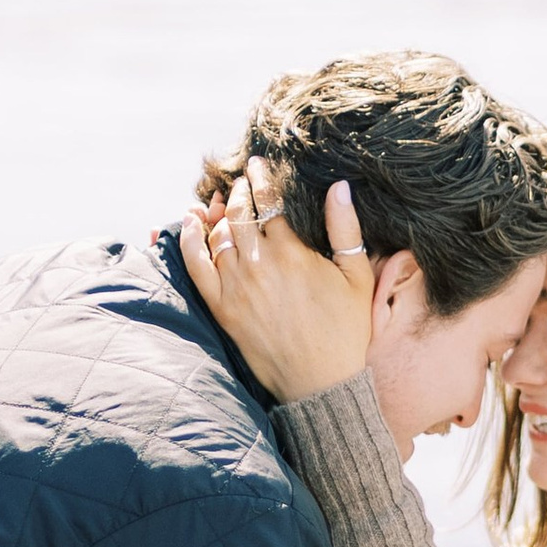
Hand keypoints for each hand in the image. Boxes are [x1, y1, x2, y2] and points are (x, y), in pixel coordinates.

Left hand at [179, 162, 378, 402]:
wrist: (320, 382)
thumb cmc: (346, 329)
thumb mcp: (357, 275)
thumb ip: (345, 228)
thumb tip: (339, 186)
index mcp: (292, 252)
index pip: (269, 201)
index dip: (262, 179)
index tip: (258, 164)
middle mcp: (259, 265)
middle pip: (239, 213)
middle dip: (240, 192)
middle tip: (242, 182)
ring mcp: (236, 287)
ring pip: (217, 235)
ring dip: (218, 213)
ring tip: (222, 201)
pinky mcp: (222, 308)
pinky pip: (196, 266)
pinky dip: (189, 241)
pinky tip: (190, 223)